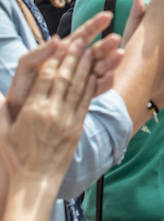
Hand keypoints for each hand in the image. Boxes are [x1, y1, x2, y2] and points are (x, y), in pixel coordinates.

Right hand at [0, 32, 100, 182]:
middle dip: (73, 57)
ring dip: (87, 67)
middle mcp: (52, 113)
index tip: (61, 43)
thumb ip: (1, 110)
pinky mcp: (78, 127)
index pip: (45, 78)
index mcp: (32, 111)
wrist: (35, 181)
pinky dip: (93, 85)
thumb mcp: (2, 131)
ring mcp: (68, 120)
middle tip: (81, 39)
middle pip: (65, 78)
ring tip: (93, 49)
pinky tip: (97, 72)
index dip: (54, 59)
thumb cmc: (14, 157)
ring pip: (79, 87)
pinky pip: (87, 102)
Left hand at [5, 13, 112, 121]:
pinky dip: (105, 83)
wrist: (20, 120)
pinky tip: (110, 77)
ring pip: (99, 68)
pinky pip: (97, 88)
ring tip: (119, 55)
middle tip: (116, 38)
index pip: (80, 36)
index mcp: (61, 55)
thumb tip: (58, 39)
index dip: (94, 25)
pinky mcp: (83, 97)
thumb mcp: (25, 68)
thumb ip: (38, 54)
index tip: (107, 16)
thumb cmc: (20, 92)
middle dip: (106, 44)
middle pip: (94, 51)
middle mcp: (74, 66)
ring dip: (110, 61)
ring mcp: (80, 81)